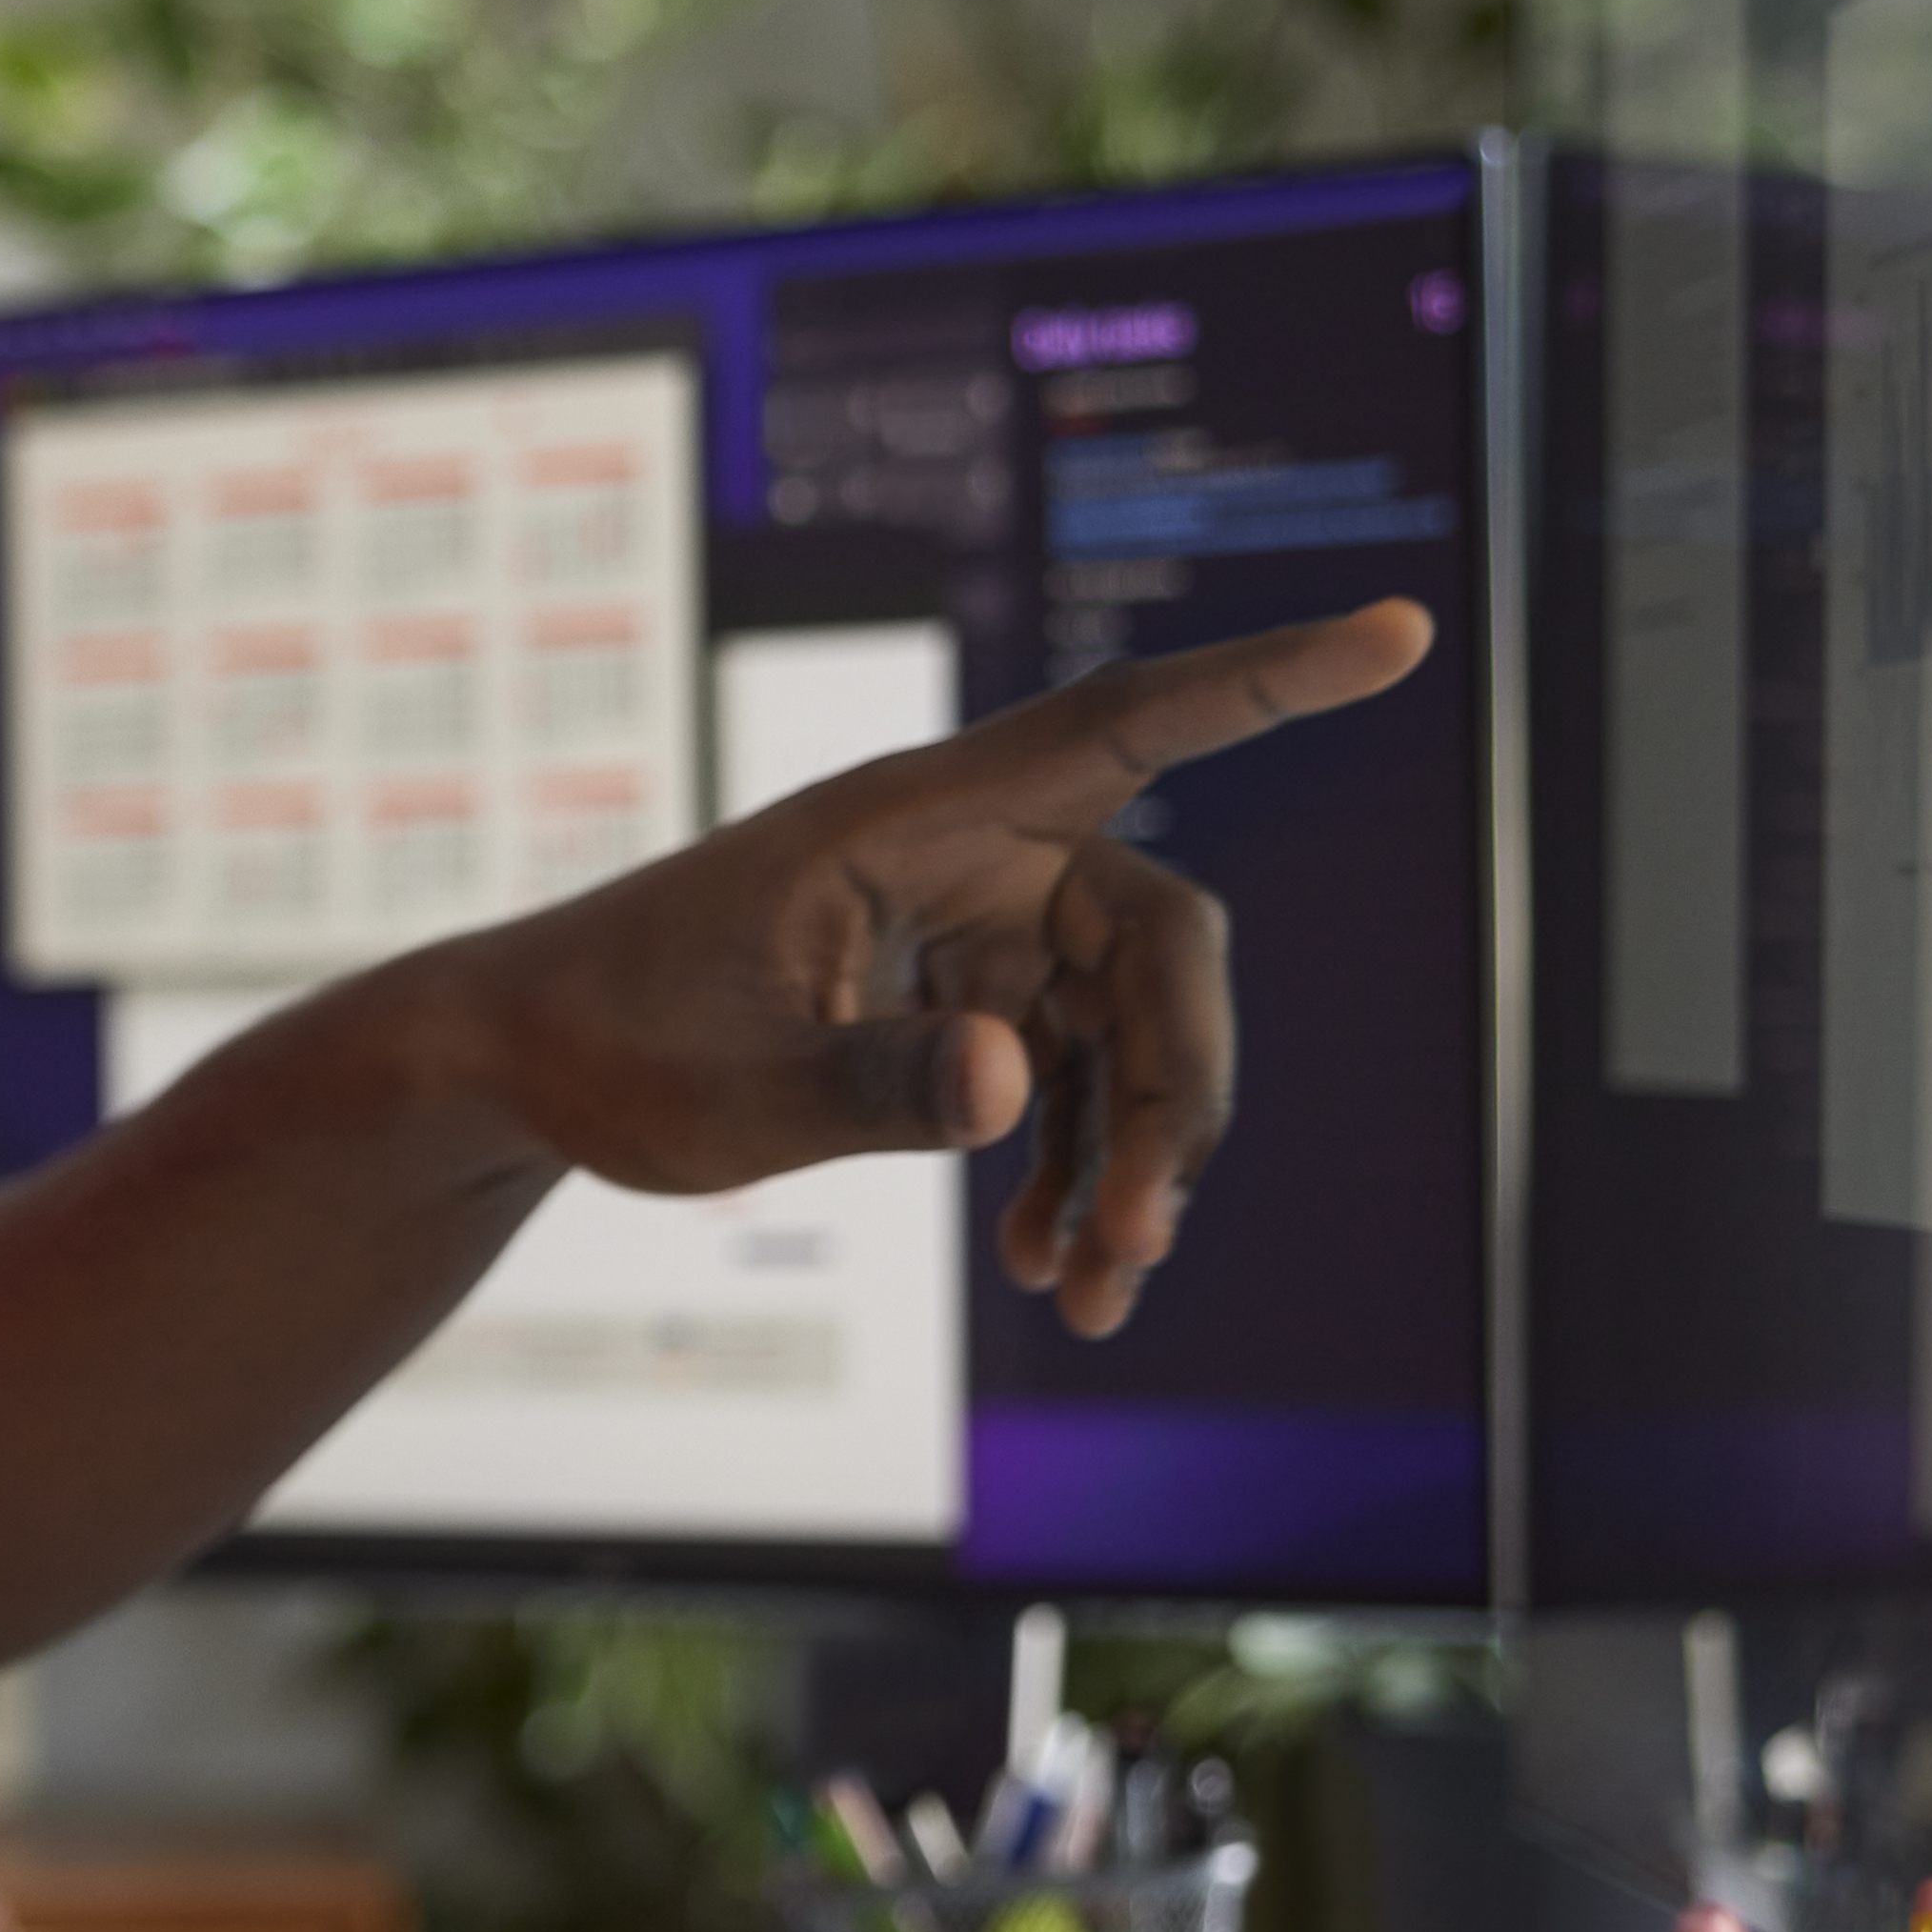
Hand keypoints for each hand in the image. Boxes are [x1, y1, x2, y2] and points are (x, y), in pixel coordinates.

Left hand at [452, 597, 1429, 1336]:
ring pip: (1132, 1037)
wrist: (525, 1067)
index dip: (1270, 681)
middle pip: (1162, 948)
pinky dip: (1078, 1173)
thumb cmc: (609, 1044)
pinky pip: (1075, 1085)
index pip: (1126, 722)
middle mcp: (972, 858)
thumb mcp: (728, 1089)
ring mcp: (979, 934)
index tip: (1406, 633)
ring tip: (1095, 1298)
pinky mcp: (969, 1008)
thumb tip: (1010, 1085)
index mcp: (917, 816)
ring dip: (1136, 1165)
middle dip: (1179, 1096)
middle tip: (1141, 1242)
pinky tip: (1050, 1272)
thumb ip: (872, 1083)